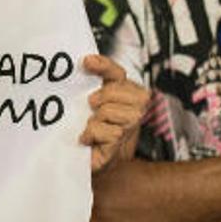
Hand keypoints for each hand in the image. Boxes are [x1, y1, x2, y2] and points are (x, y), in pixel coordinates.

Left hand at [80, 55, 149, 172]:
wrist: (89, 160)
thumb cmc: (92, 129)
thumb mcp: (92, 102)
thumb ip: (94, 81)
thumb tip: (88, 61)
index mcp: (125, 92)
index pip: (116, 73)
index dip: (103, 66)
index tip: (87, 62)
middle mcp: (133, 107)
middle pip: (116, 90)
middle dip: (101, 97)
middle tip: (91, 105)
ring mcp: (130, 127)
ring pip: (113, 111)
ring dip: (97, 119)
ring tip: (90, 125)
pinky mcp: (120, 144)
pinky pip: (110, 131)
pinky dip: (93, 134)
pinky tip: (88, 139)